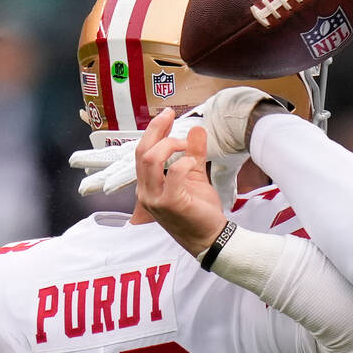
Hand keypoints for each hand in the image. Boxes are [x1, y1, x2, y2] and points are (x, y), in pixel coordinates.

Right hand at [70, 87, 287, 196]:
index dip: (153, 131)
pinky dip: (183, 163)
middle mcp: (146, 192)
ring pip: (150, 160)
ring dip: (169, 145)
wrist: (211, 238)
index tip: (166, 114)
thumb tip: (197, 130)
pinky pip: (173, 174)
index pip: (142, 152)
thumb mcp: (194, 177)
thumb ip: (193, 154)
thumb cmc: (200, 211)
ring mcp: (155, 199)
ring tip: (186, 145)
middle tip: (170, 116)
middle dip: (156, 130)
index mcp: (148, 185)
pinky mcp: (170, 203)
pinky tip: (191, 162)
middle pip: (142, 152)